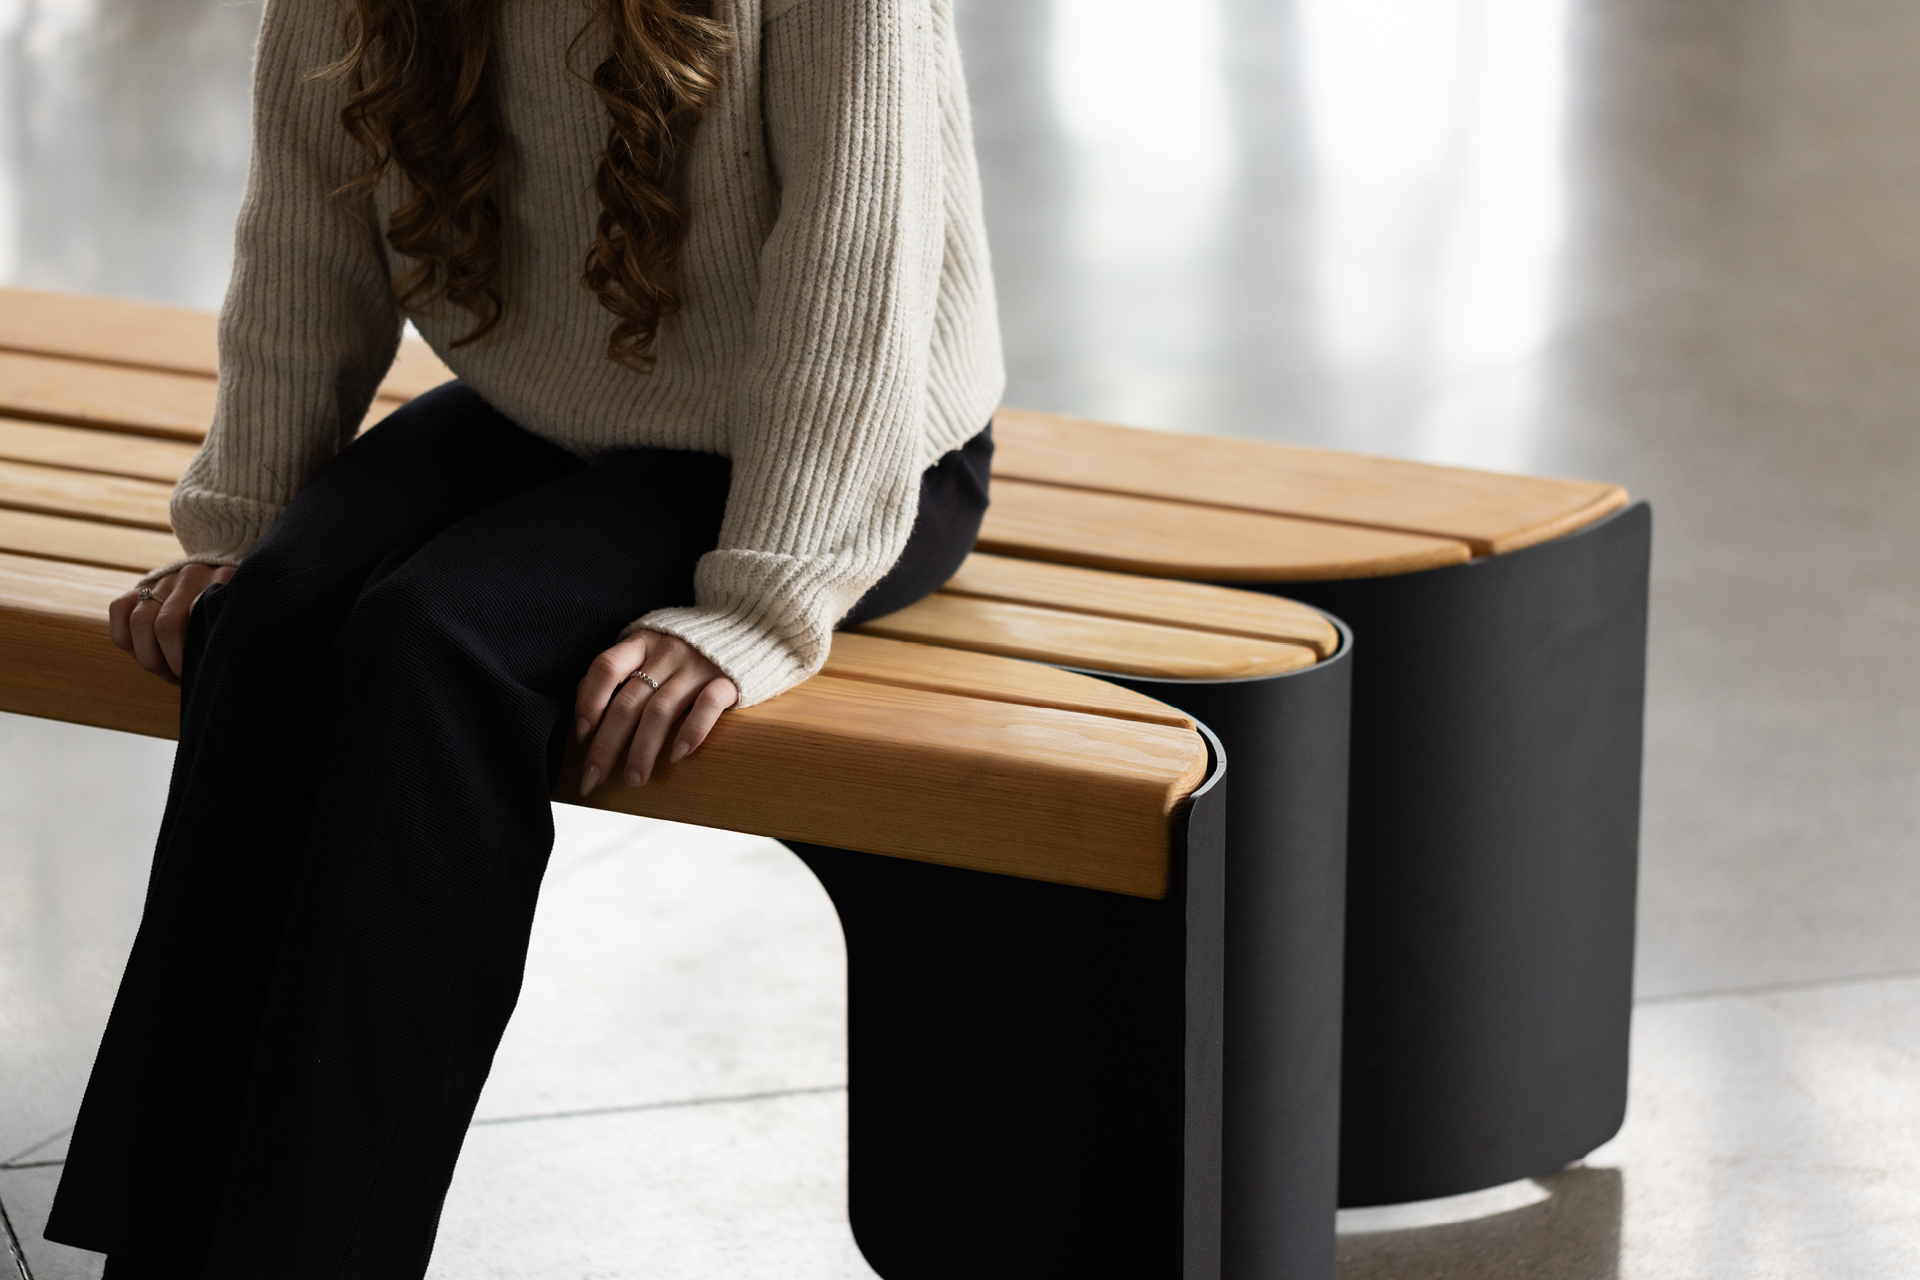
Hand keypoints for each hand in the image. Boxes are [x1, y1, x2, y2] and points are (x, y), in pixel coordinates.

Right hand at [109, 564, 236, 684]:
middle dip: (170, 662)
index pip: (200, 617)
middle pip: (166, 625)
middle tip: (181, 676)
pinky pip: (119, 608)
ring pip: (139, 620)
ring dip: (148, 656)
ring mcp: (165, 578)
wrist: (220, 575)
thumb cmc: (233, 611)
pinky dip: (126, 638)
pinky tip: (143, 652)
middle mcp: (191, 576)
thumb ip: (235, 630)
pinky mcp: (142, 584)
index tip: (202, 671)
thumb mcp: (242, 617)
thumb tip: (220, 663)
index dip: (193, 653)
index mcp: (223, 582)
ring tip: (164, 671)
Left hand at [574, 629, 737, 794]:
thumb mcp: (653, 644)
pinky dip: (691, 732)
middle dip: (607, 745)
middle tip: (594, 778)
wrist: (751, 626)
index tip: (581, 736)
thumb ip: (623, 666)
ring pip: (661, 712)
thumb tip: (583, 700)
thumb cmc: (693, 644)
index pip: (605, 668)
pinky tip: (678, 755)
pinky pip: (707, 706)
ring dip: (643, 750)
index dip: (588, 702)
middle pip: (628, 702)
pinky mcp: (728, 680)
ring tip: (634, 779)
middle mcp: (667, 652)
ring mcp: (698, 666)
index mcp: (644, 641)